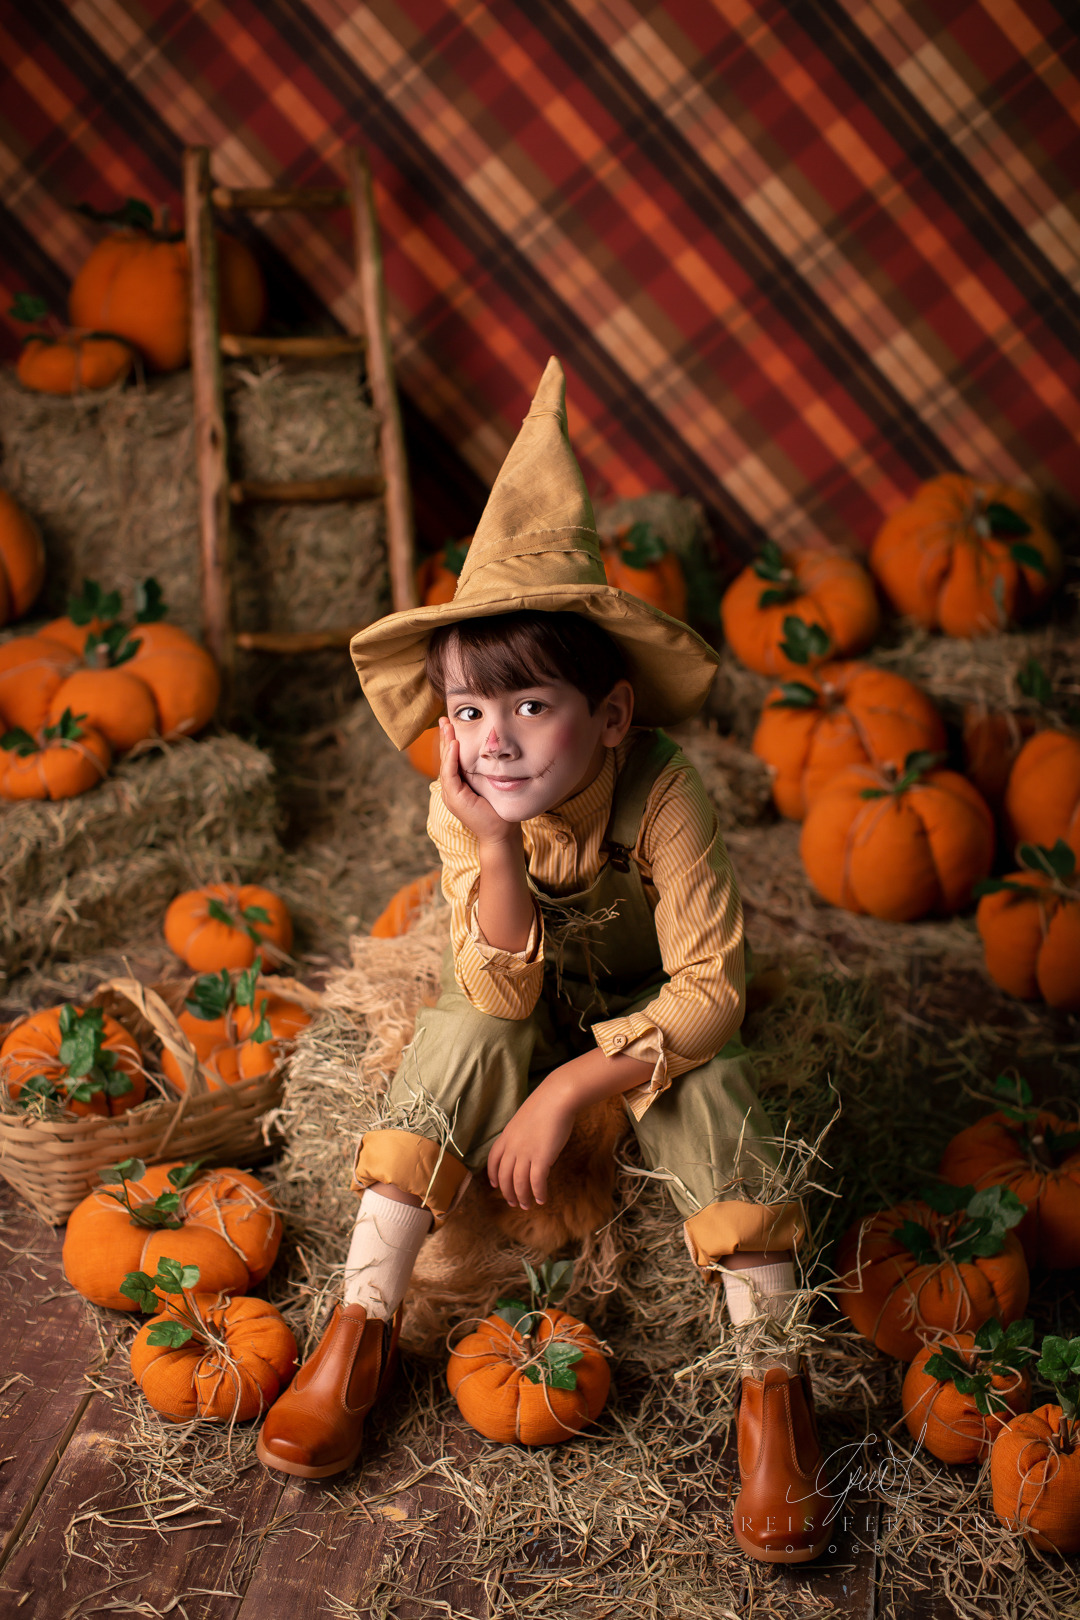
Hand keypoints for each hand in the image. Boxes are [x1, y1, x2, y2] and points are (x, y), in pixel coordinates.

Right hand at [438, 718, 516, 845]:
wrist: (500, 832)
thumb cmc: (499, 810)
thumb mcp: (489, 785)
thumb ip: (484, 772)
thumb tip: (491, 753)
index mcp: (457, 786)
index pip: (451, 760)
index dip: (450, 742)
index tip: (451, 724)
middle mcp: (451, 789)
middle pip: (445, 758)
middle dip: (444, 738)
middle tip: (444, 719)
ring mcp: (450, 794)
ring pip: (445, 763)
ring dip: (446, 743)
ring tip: (447, 726)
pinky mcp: (455, 798)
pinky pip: (450, 774)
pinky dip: (451, 758)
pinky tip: (454, 744)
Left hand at [487, 1082, 575, 1209]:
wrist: (557, 1098)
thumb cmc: (546, 1105)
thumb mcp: (526, 1119)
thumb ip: (523, 1135)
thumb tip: (529, 1148)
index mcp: (507, 1136)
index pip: (493, 1160)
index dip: (493, 1175)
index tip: (495, 1185)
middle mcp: (512, 1147)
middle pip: (504, 1176)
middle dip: (508, 1192)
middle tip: (514, 1203)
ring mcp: (525, 1153)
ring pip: (519, 1183)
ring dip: (522, 1197)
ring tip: (527, 1206)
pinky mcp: (541, 1158)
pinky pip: (536, 1182)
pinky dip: (538, 1193)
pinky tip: (542, 1199)